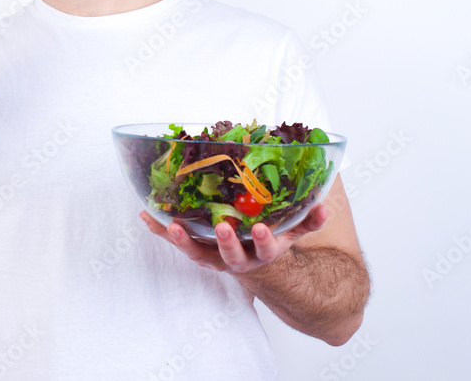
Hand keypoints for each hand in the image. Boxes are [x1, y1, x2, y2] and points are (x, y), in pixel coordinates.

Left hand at [139, 204, 328, 273]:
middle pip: (230, 255)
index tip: (260, 229)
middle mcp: (238, 259)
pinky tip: (147, 216)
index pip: (267, 248)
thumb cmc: (272, 239)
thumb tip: (324, 206)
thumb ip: (309, 220)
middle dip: (226, 242)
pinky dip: (161, 230)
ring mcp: (214, 257)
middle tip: (221, 227)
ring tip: (171, 226)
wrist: (255, 264)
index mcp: (263, 252)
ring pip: (197, 253)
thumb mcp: (293, 232)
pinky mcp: (196, 251)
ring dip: (183, 241)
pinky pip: (178, 242)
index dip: (264, 241)